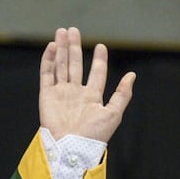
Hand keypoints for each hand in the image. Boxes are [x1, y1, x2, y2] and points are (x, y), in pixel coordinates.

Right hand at [39, 27, 135, 143]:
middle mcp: (76, 93)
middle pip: (74, 65)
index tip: (101, 46)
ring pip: (60, 66)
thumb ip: (122, 94)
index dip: (98, 60)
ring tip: (62, 31)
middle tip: (73, 30)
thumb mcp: (114, 113)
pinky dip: (48, 60)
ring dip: (61, 49)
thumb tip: (132, 75)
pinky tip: (51, 46)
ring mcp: (60, 93)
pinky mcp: (46, 95)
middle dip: (74, 48)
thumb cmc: (94, 135)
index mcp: (92, 98)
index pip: (96, 74)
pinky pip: (46, 74)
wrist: (72, 148)